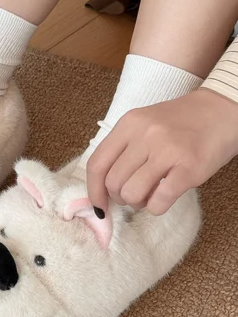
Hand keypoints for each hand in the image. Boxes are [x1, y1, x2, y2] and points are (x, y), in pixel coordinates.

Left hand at [87, 88, 237, 214]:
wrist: (223, 110)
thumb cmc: (179, 122)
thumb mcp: (143, 124)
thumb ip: (122, 148)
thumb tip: (102, 186)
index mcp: (129, 124)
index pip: (97, 163)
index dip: (94, 190)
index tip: (98, 204)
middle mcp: (145, 135)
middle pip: (113, 182)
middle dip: (119, 197)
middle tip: (133, 194)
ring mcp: (167, 151)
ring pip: (132, 194)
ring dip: (137, 203)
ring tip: (148, 195)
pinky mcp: (189, 168)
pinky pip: (159, 201)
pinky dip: (156, 207)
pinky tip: (163, 199)